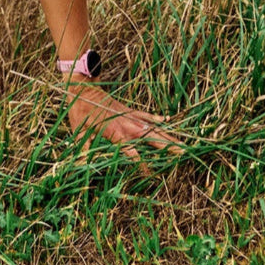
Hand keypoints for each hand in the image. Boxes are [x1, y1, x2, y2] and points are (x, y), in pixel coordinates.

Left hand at [65, 80, 183, 161]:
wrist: (83, 89)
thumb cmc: (80, 112)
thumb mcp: (79, 131)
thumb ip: (83, 147)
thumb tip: (80, 163)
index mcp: (116, 133)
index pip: (132, 154)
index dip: (142, 165)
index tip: (150, 176)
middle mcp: (128, 126)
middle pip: (152, 139)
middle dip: (168, 148)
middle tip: (184, 155)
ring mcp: (131, 117)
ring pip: (154, 128)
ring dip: (168, 136)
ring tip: (184, 144)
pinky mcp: (129, 110)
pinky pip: (146, 115)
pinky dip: (157, 118)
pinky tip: (168, 121)